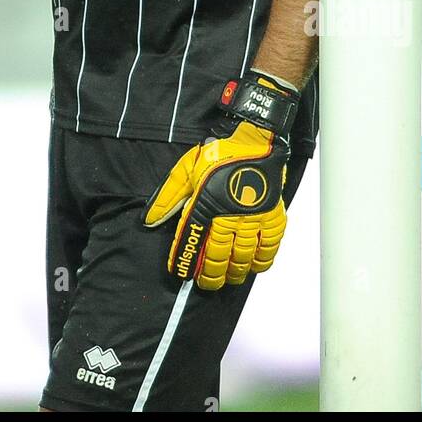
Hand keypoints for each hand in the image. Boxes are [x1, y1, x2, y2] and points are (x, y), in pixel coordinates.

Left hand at [144, 75, 296, 291]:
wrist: (255, 137)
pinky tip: (255, 266)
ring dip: (235, 272)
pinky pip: (269, 246)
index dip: (186, 261)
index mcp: (205, 204)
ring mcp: (253, 218)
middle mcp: (229, 216)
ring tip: (229, 279)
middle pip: (220, 256)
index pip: (192, 242)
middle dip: (211, 275)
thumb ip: (167, 197)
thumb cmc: (219, 153)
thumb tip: (148, 221)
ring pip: (244, 257)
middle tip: (207, 284)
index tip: (182, 274)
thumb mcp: (186, 170)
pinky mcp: (272, 215)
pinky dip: (263, 260)